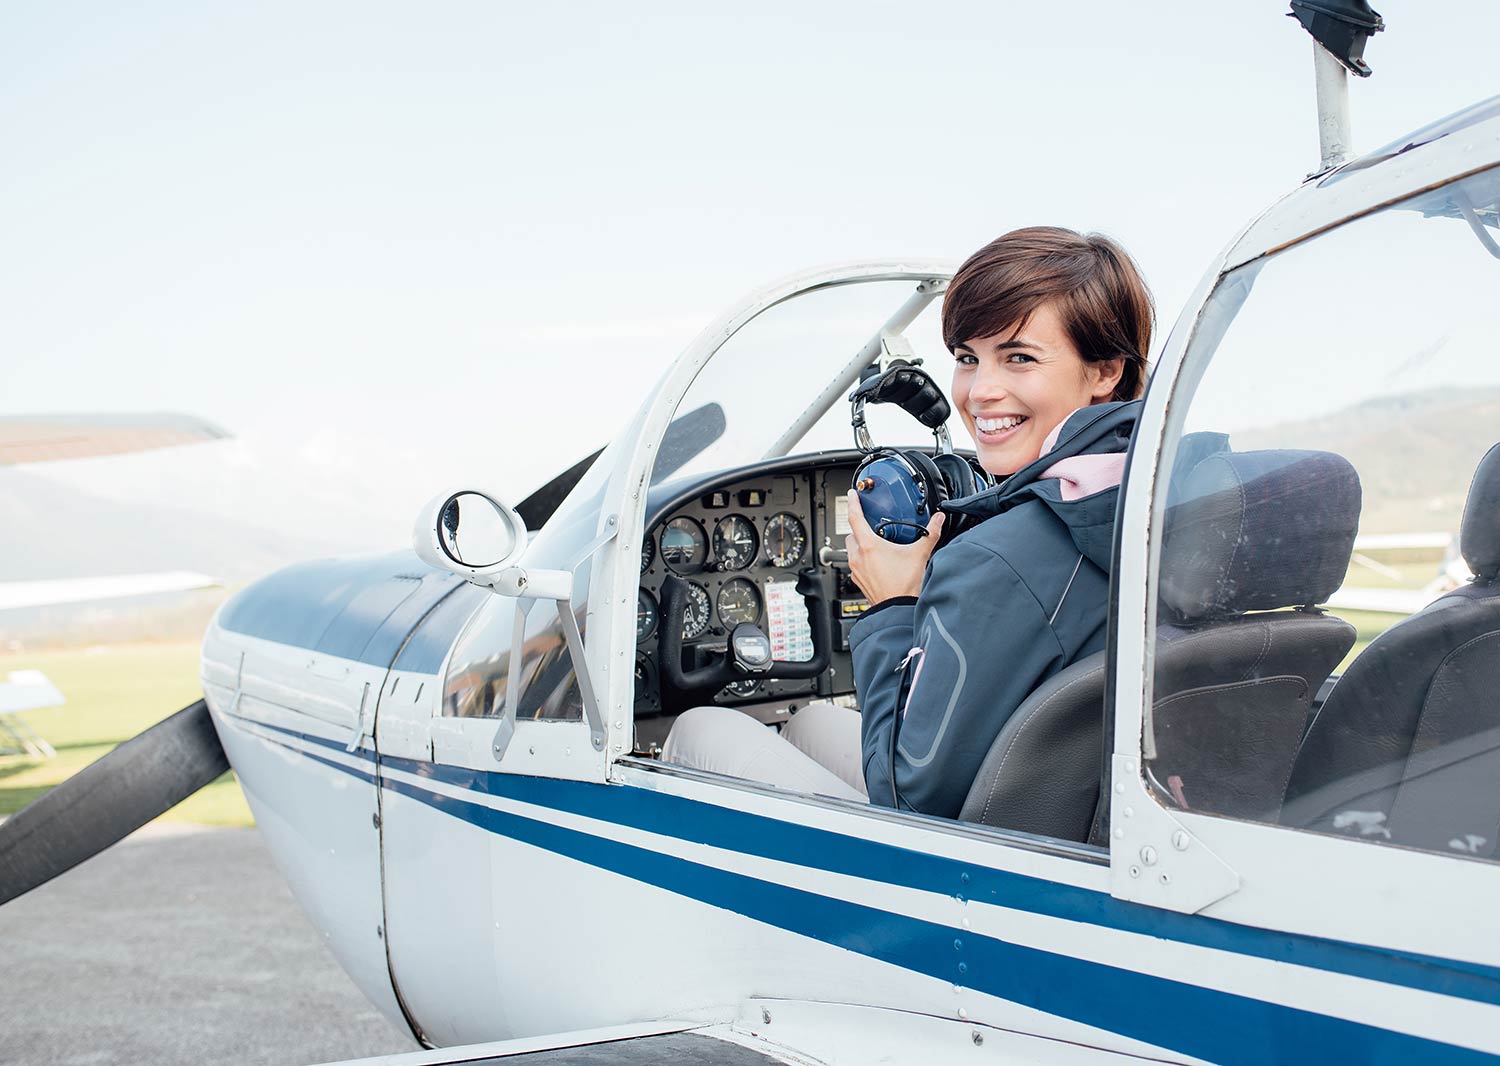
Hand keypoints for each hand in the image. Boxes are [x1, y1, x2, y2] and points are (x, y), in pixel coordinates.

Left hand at [844, 490, 944, 604]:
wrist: (898, 609)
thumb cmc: (905, 586)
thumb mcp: (920, 554)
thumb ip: (930, 534)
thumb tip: (938, 520)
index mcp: (869, 546)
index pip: (855, 518)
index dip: (853, 503)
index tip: (853, 495)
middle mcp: (859, 557)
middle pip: (851, 534)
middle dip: (858, 527)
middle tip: (868, 524)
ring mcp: (857, 570)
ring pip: (851, 550)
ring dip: (859, 544)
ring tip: (874, 544)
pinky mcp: (859, 581)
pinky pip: (855, 565)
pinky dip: (862, 560)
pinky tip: (875, 562)